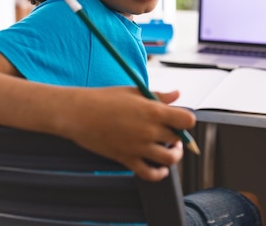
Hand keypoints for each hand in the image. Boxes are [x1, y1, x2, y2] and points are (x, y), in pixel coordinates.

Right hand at [55, 86, 195, 180]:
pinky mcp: (127, 159)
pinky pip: (150, 174)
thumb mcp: (134, 91)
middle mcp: (149, 131)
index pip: (187, 120)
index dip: (186, 120)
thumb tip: (177, 95)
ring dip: (174, 155)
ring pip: (170, 159)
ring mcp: (139, 147)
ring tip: (170, 149)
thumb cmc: (104, 99)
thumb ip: (158, 95)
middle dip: (178, 136)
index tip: (181, 119)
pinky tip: (160, 168)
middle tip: (171, 132)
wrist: (78, 113)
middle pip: (179, 139)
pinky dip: (159, 174)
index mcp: (153, 111)